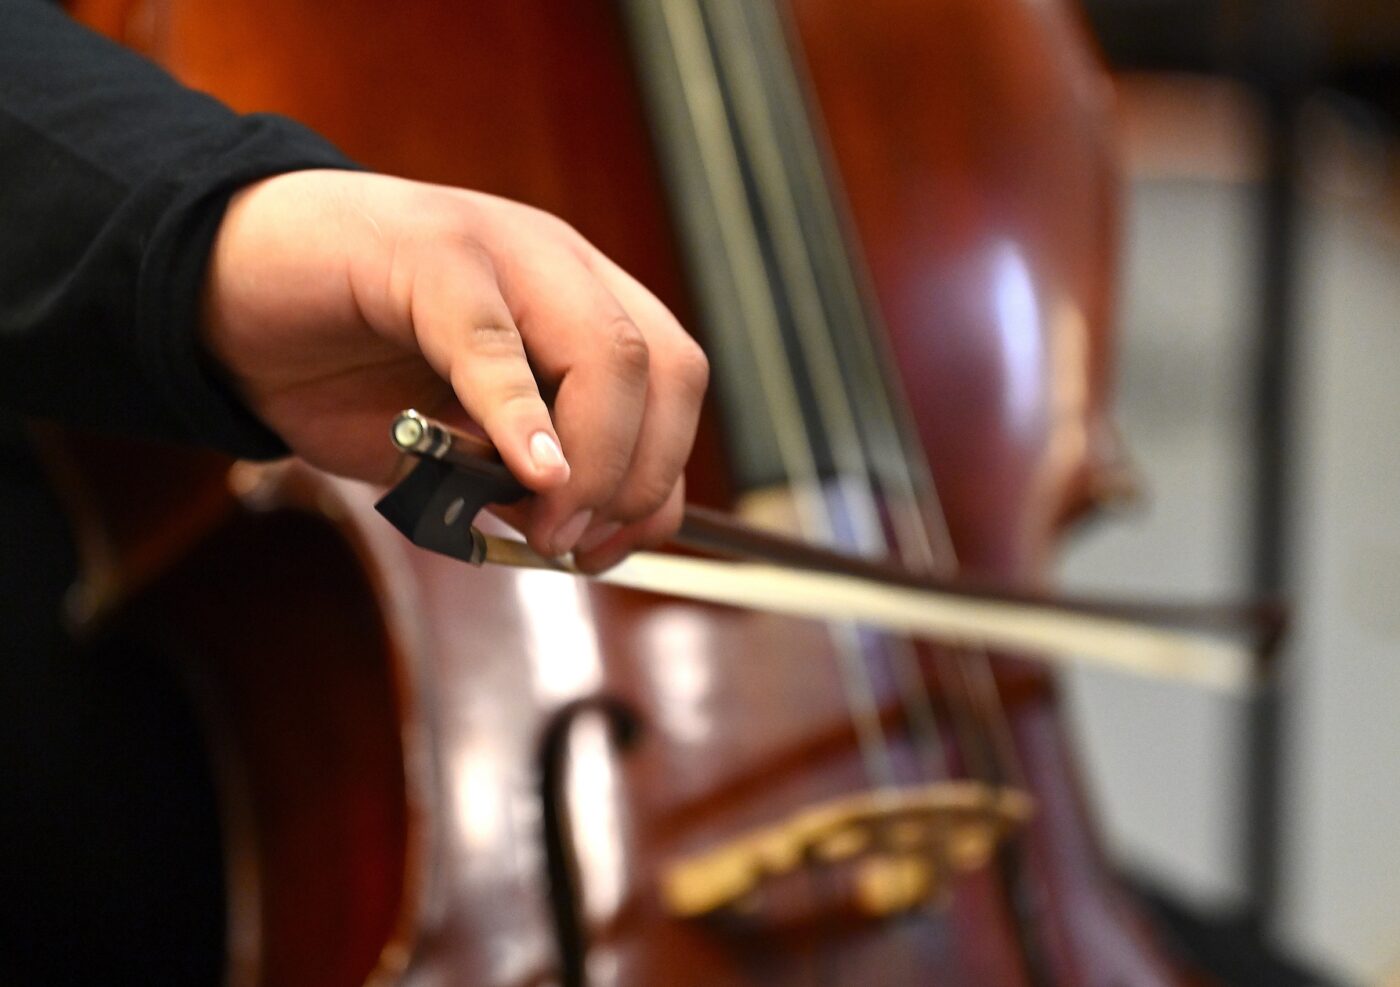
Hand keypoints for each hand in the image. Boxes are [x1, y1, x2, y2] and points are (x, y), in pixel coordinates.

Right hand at [201, 170, 707, 570]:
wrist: (225, 290)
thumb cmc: (345, 371)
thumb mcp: (456, 448)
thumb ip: (525, 482)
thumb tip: (587, 538)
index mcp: (581, 302)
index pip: (675, 385)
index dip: (661, 480)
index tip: (610, 550)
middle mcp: (559, 265)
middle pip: (664, 368)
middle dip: (638, 477)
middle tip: (574, 543)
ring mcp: (500, 246)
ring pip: (608, 351)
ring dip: (592, 461)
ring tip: (542, 522)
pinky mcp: (425, 251)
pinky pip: (492, 338)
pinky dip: (520, 414)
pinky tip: (525, 470)